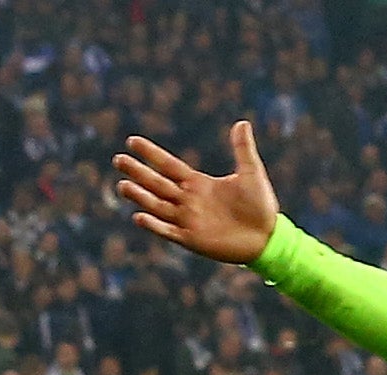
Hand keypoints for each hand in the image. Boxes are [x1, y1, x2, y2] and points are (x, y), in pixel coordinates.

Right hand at [115, 121, 278, 265]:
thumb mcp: (251, 172)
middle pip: (157, 183)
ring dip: (140, 196)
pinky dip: (154, 225)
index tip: (132, 141)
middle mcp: (188, 200)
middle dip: (138, 172)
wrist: (267, 237)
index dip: (150, 153)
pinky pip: (168, 231)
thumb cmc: (260, 205)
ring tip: (123, 186)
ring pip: (157, 206)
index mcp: (198, 183)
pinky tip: (139, 216)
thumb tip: (241, 123)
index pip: (168, 165)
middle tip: (118, 159)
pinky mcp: (192, 239)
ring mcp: (188, 220)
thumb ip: (242, 149)